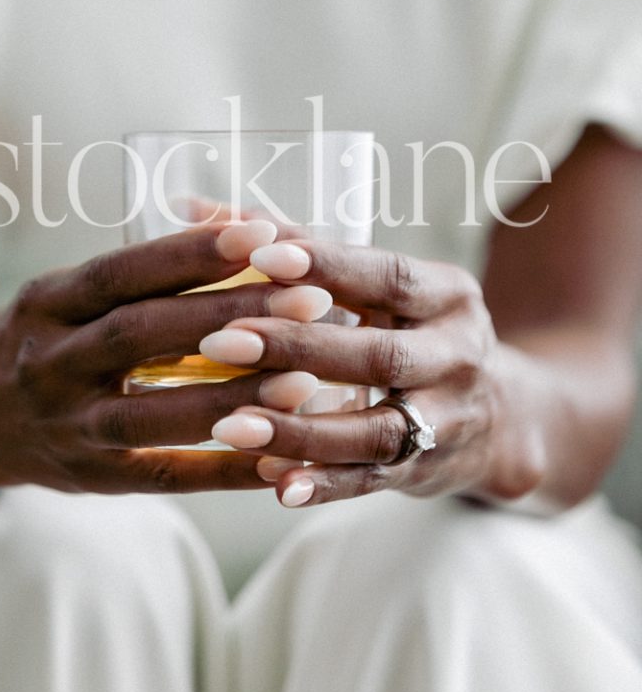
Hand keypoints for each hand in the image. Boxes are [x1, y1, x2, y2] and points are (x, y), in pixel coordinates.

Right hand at [0, 222, 331, 495]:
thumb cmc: (46, 337)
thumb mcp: (68, 292)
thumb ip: (142, 272)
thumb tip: (248, 232)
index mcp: (47, 301)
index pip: (121, 272)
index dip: (190, 253)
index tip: (262, 233)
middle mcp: (50, 362)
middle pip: (143, 335)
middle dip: (231, 315)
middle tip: (309, 298)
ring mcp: (68, 426)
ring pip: (153, 414)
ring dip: (232, 397)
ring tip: (305, 377)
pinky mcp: (92, 479)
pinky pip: (164, 476)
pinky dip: (224, 471)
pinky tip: (282, 458)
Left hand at [199, 240, 543, 506]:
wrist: (497, 416)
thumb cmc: (406, 327)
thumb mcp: (375, 284)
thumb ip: (294, 243)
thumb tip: (194, 208)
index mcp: (446, 295)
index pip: (387, 276)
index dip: (328, 266)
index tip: (263, 257)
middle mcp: (457, 356)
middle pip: (378, 354)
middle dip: (296, 348)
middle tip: (220, 342)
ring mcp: (447, 420)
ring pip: (376, 429)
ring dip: (300, 430)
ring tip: (230, 424)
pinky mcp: (426, 471)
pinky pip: (372, 481)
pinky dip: (324, 483)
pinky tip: (274, 482)